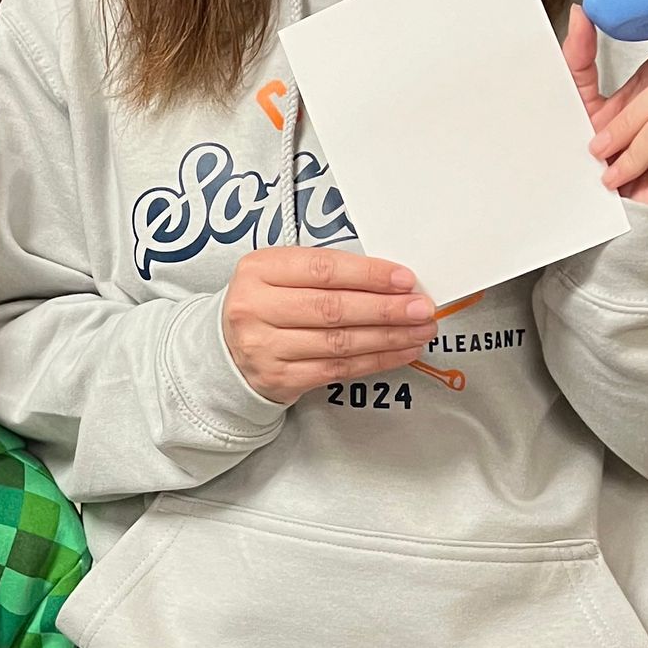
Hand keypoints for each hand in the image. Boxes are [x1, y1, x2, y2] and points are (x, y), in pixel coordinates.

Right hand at [222, 247, 437, 404]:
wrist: (226, 351)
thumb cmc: (265, 305)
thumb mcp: (280, 274)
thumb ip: (326, 273)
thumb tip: (390, 281)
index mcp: (258, 270)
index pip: (323, 269)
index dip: (369, 275)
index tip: (404, 280)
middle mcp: (256, 308)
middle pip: (333, 308)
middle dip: (386, 309)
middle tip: (421, 307)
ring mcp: (265, 347)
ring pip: (339, 342)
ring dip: (388, 336)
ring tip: (419, 330)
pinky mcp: (280, 378)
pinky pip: (338, 369)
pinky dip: (375, 360)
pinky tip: (399, 352)